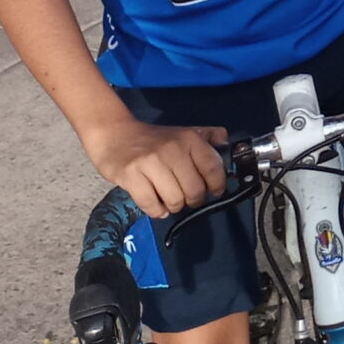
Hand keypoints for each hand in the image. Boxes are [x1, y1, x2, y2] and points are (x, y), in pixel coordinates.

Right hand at [82, 115, 227, 219]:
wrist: (114, 134)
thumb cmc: (153, 139)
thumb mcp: (184, 132)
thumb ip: (209, 138)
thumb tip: (229, 147)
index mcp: (189, 139)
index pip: (213, 168)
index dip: (217, 185)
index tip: (214, 191)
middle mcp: (172, 149)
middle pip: (194, 190)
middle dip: (194, 200)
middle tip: (188, 198)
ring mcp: (150, 163)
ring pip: (174, 200)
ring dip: (174, 206)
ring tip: (170, 200)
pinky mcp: (130, 176)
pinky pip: (151, 205)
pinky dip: (157, 211)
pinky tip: (156, 205)